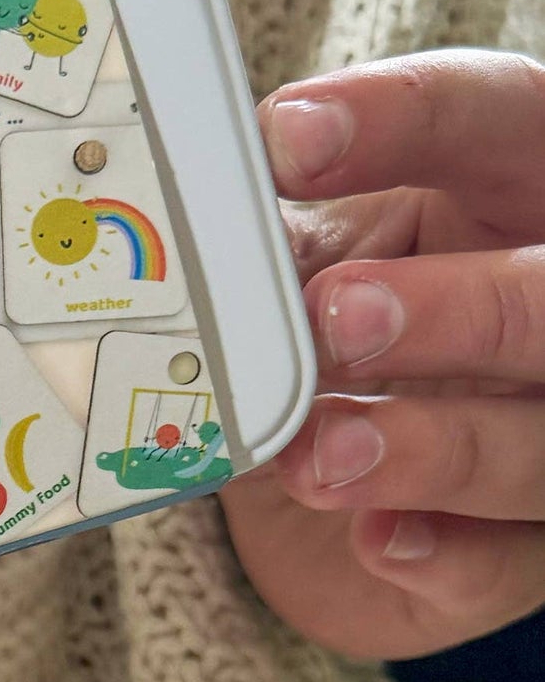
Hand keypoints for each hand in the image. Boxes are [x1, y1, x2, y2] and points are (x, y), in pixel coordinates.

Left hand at [220, 49, 544, 659]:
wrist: (326, 498)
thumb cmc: (330, 341)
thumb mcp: (300, 271)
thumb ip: (265, 248)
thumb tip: (173, 232)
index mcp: (511, 194)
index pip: (498, 119)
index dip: (404, 120)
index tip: (284, 140)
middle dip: (461, 306)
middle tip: (337, 315)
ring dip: (439, 447)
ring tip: (319, 454)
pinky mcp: (533, 552)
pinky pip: (516, 563)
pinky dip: (450, 557)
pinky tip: (381, 542)